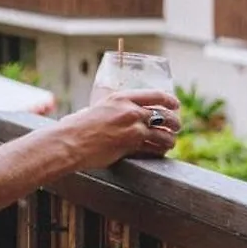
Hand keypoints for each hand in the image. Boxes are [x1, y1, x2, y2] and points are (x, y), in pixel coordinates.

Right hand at [56, 88, 182, 170]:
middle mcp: (131, 112)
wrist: (70, 142)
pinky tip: (159, 152)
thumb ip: (112, 110)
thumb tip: (118, 114)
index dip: (170, 100)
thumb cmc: (76, 126)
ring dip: (171, 139)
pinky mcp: (132, 147)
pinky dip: (160, 151)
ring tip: (170, 142)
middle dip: (175, 122)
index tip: (175, 105)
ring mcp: (133, 130)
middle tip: (176, 126)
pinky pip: (155, 149)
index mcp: (121, 98)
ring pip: (164, 135)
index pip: (156, 95)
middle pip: (165, 116)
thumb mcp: (96, 108)